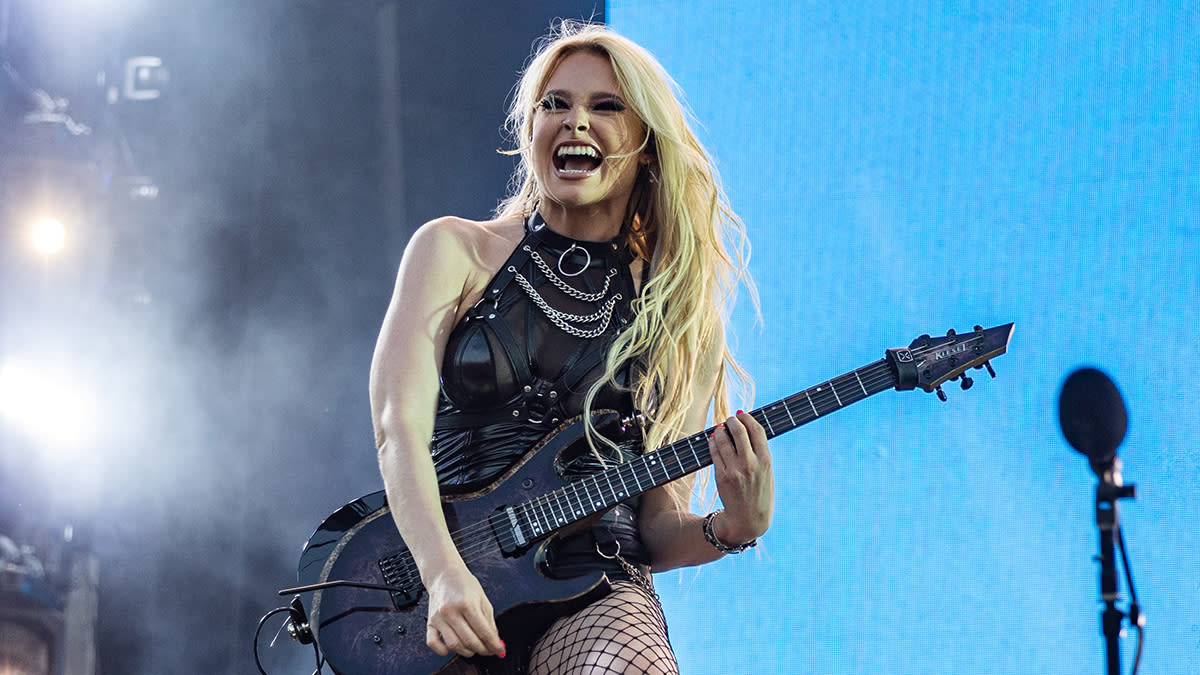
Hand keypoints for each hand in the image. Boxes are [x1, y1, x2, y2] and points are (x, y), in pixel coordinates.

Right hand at [423, 563, 505, 658]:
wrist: (444, 574)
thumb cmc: (464, 584)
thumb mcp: (482, 598)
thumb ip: (489, 621)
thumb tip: (495, 641)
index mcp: (467, 603)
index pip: (484, 632)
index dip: (494, 644)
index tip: (499, 650)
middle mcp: (451, 611)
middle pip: (470, 641)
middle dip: (483, 650)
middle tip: (489, 650)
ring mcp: (439, 618)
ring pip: (454, 645)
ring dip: (467, 652)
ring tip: (474, 648)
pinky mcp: (430, 622)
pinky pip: (432, 643)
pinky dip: (442, 651)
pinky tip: (451, 649)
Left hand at [708, 410, 772, 545]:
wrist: (749, 519)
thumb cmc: (759, 493)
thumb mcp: (767, 472)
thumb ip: (759, 452)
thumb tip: (747, 428)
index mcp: (766, 461)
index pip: (757, 430)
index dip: (748, 418)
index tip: (743, 414)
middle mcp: (750, 464)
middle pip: (739, 431)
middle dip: (732, 421)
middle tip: (729, 420)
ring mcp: (735, 470)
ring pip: (724, 440)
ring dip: (721, 430)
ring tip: (721, 429)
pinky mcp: (721, 476)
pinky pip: (715, 453)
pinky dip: (714, 443)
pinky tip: (714, 439)